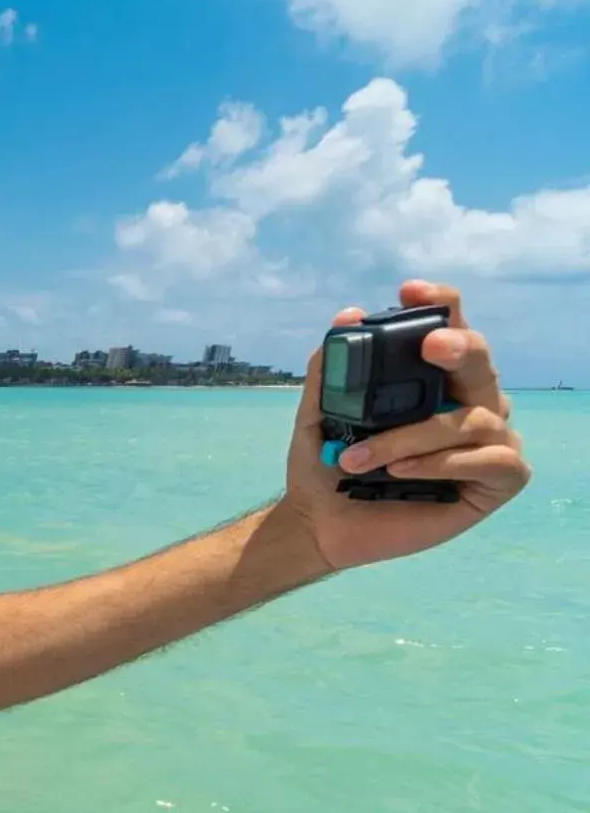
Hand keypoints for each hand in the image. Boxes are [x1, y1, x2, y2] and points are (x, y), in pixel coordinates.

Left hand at [279, 280, 530, 572]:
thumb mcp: (317, 413)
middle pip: (480, 362)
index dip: (440, 303)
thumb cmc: (325, 464)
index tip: (409, 290)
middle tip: (430, 345)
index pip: (450, 328)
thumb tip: (346, 317)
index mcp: (434, 379)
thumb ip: (330, 370)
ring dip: (412, 435)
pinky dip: (445, 462)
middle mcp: (468, 402)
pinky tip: (402, 470)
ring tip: (358, 457)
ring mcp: (487, 442)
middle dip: (459, 347)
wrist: (318, 523)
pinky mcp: (494, 482)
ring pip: (472, 419)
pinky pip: (492, 460)